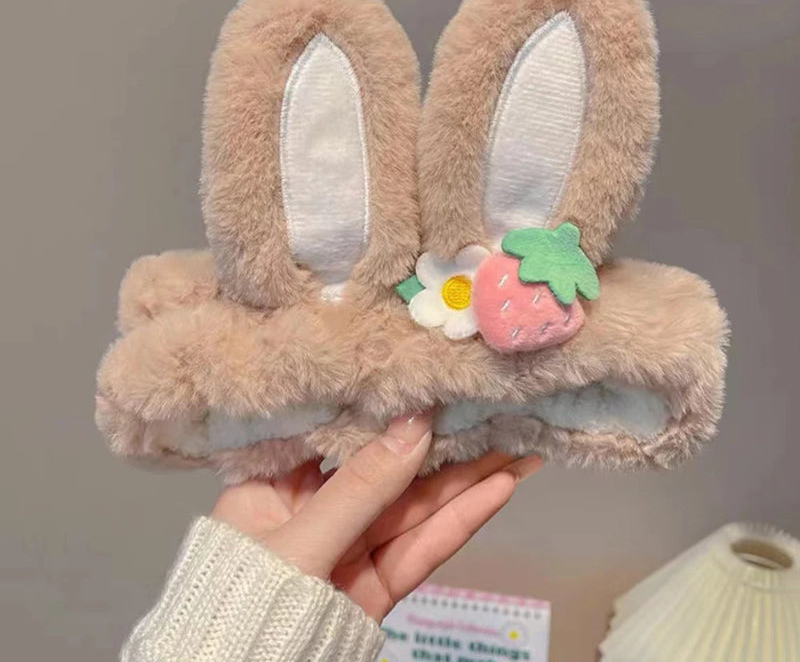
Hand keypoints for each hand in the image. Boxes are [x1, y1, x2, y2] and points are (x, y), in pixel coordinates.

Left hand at [211, 413, 540, 621]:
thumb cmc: (243, 603)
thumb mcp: (298, 542)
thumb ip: (359, 487)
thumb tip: (416, 423)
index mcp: (273, 484)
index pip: (337, 433)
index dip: (387, 409)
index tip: (433, 381)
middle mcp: (312, 510)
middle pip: (386, 471)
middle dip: (442, 445)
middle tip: (494, 411)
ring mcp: (346, 550)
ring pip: (412, 508)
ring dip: (466, 480)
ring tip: (517, 446)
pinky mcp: (373, 586)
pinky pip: (418, 548)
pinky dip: (459, 522)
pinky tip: (499, 490)